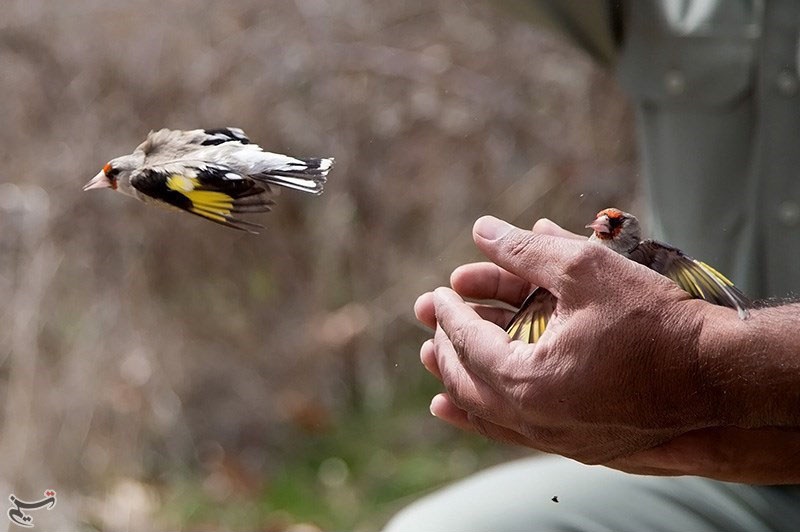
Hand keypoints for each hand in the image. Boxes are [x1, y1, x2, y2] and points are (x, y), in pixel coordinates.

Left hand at [416, 216, 799, 482]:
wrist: (717, 377)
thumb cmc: (655, 321)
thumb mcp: (585, 270)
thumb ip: (527, 250)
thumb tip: (484, 229)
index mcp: (527, 380)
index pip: (469, 343)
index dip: (450, 313)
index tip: (439, 292)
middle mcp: (532, 418)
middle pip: (468, 381)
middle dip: (444, 345)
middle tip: (428, 318)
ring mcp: (552, 438)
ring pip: (484, 412)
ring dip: (455, 382)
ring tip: (431, 361)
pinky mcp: (573, 445)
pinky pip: (510, 432)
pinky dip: (480, 416)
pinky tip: (457, 408)